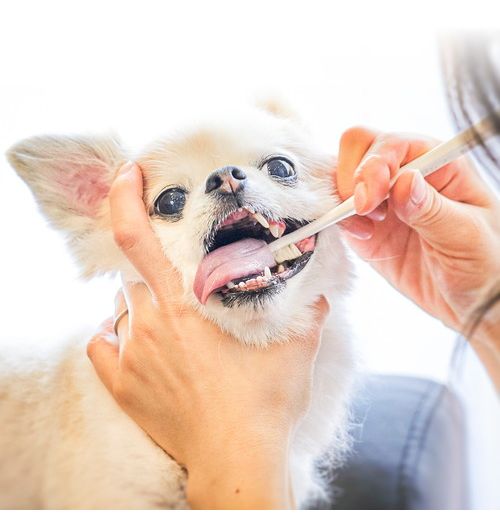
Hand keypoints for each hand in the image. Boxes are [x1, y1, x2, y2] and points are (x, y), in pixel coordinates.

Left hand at [87, 162, 329, 508]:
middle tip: (179, 278)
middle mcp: (150, 322)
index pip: (138, 237)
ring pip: (120, 306)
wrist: (237, 458)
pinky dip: (113, 334)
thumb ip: (308, 306)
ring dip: (140, 301)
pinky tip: (132, 338)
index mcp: (185, 302)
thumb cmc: (265, 401)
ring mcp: (131, 354)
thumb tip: (321, 286)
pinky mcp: (123, 384)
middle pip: (134, 274)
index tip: (128, 176)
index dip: (125, 199)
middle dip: (153, 267)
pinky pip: (101, 344)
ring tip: (169, 315)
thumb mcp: (298, 344)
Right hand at [336, 127, 499, 332]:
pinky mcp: (366, 227)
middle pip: (359, 146)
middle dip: (353, 176)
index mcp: (438, 164)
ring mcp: (383, 199)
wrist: (469, 302)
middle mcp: (406, 174)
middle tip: (364, 209)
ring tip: (368, 228)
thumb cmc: (484, 264)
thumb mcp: (467, 236)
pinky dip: (340, 220)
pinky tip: (364, 237)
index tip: (372, 198)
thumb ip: (433, 209)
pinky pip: (339, 211)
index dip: (375, 163)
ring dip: (343, 199)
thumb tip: (404, 180)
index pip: (392, 143)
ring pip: (342, 175)